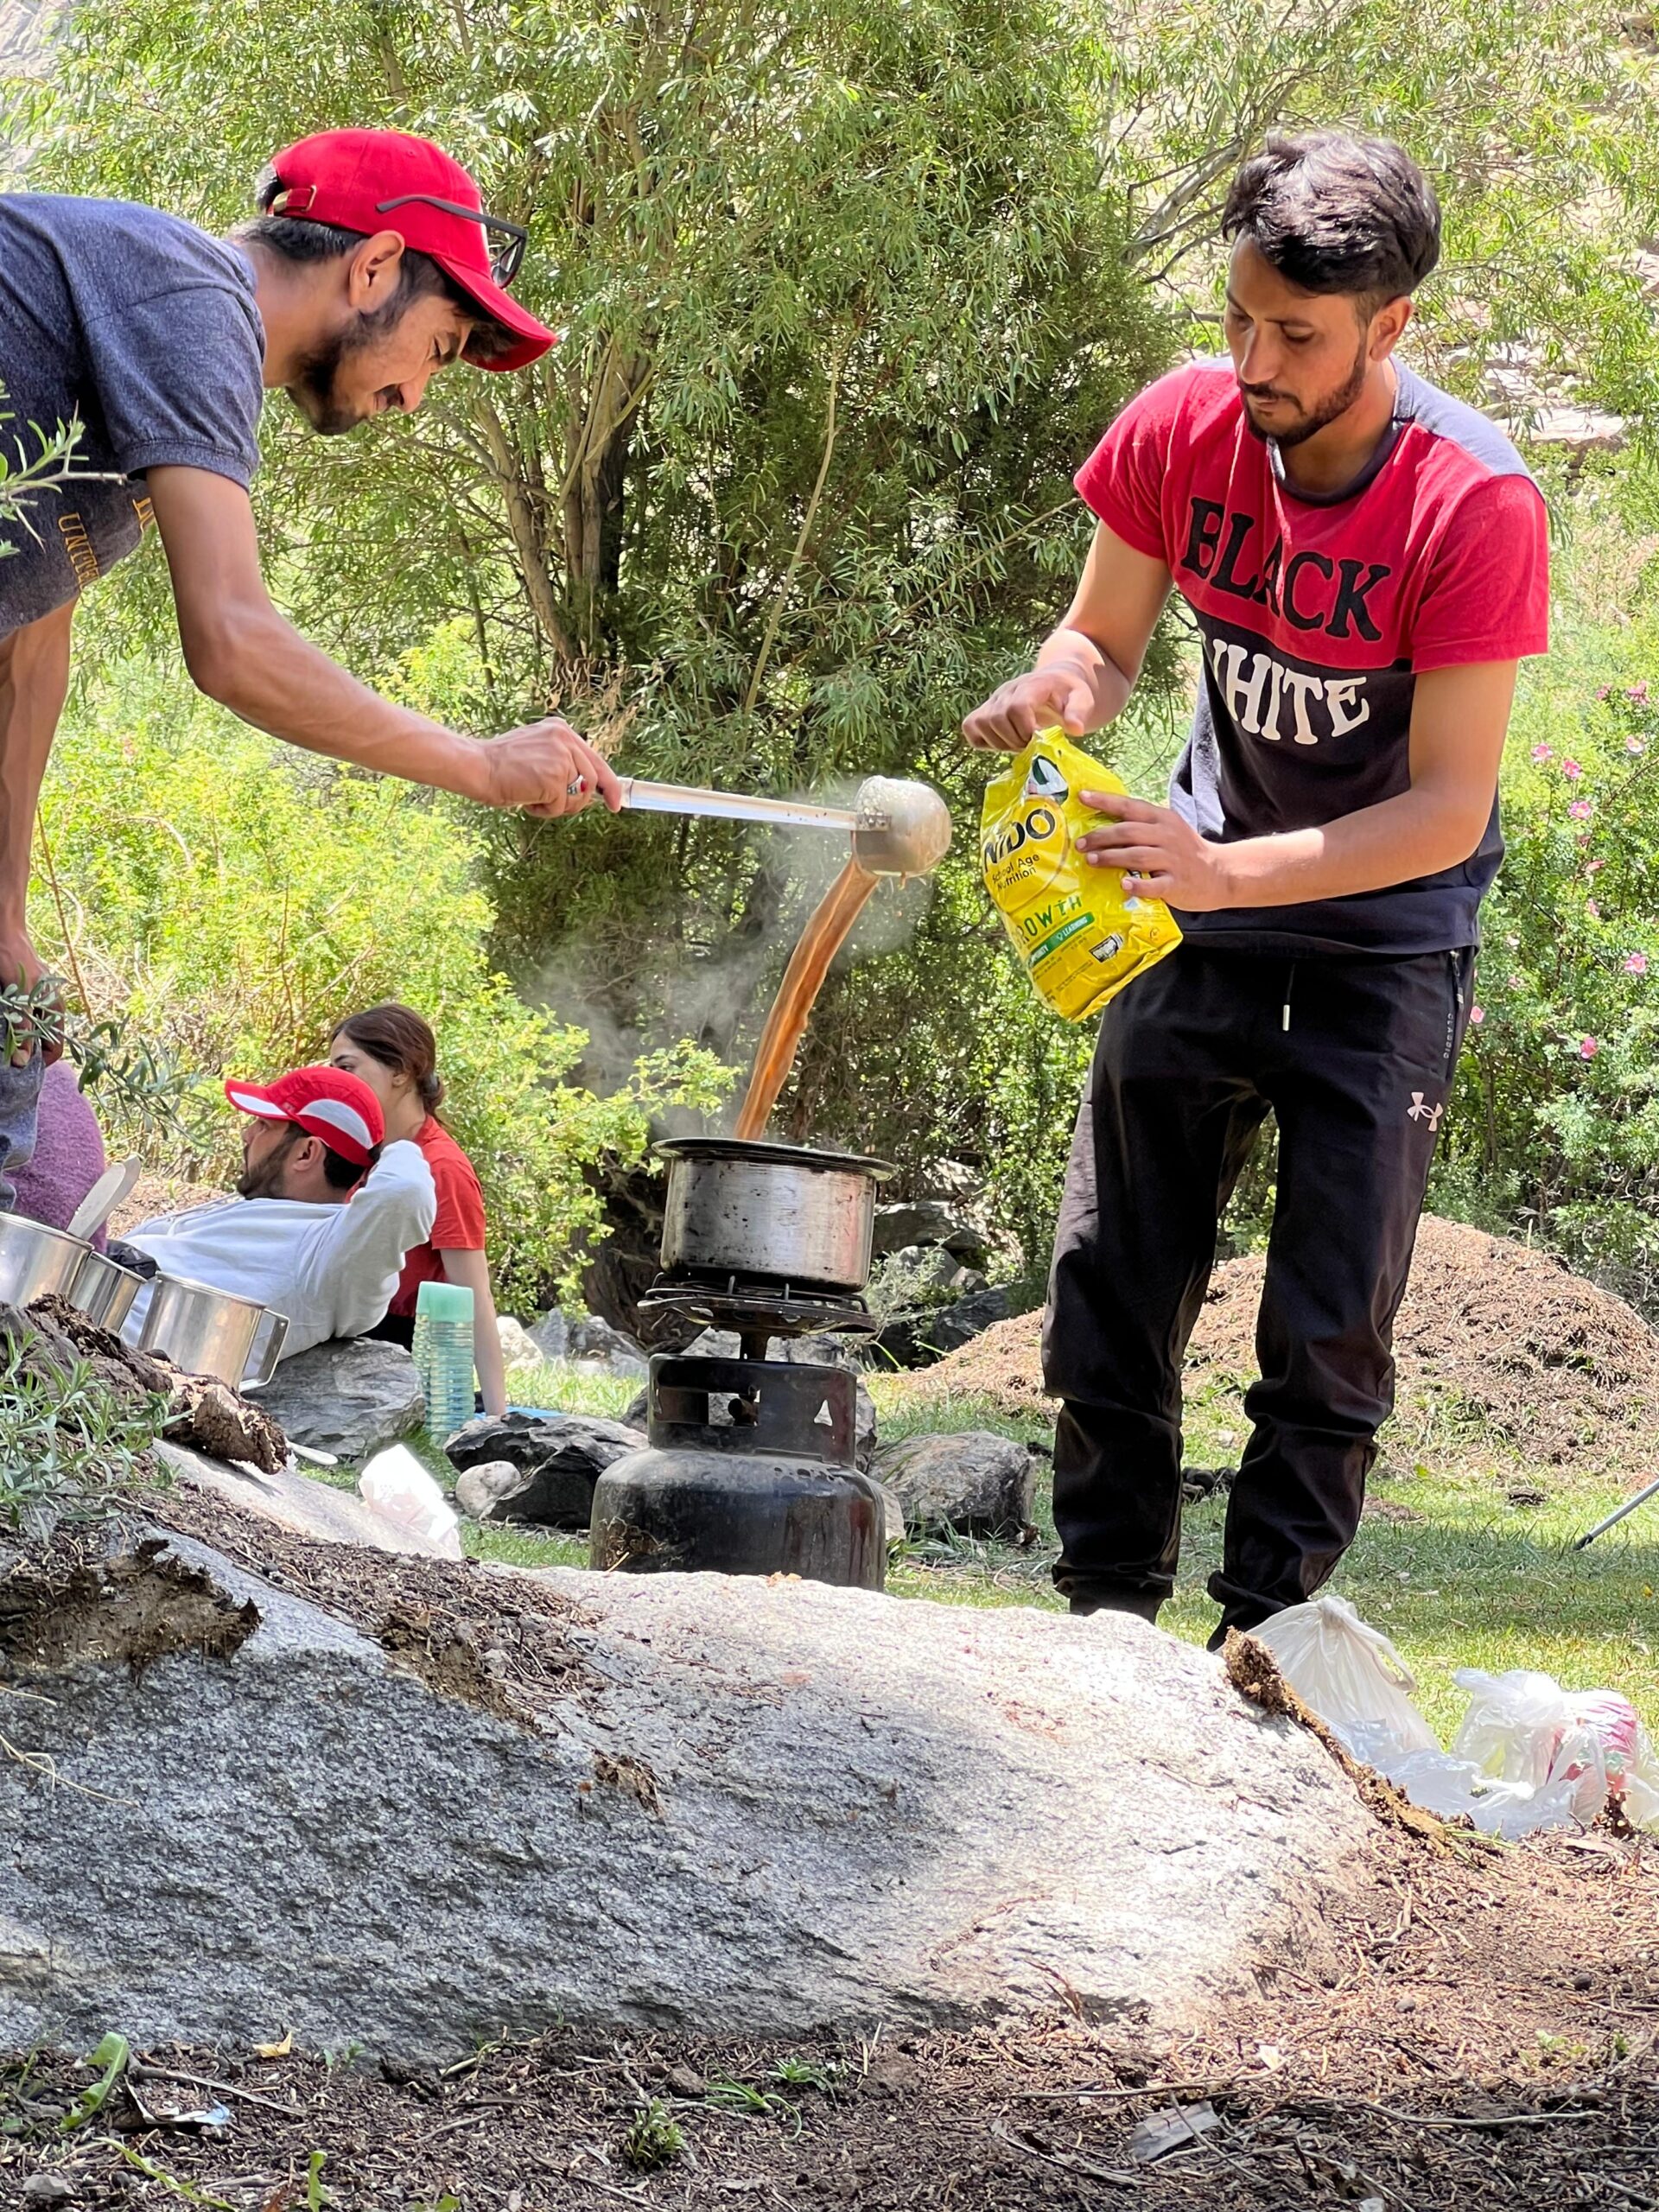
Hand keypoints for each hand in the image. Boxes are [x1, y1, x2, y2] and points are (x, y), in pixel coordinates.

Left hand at [0, 926, 61, 1066]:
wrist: (4, 930)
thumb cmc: (13, 959)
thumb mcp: (18, 995)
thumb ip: (22, 1025)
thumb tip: (21, 1059)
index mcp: (55, 1008)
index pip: (57, 1047)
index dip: (41, 1059)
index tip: (20, 1064)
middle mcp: (49, 1006)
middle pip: (43, 1040)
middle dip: (26, 1049)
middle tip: (7, 1050)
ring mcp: (37, 999)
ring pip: (30, 1029)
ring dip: (16, 1035)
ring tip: (2, 1034)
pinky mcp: (24, 993)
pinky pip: (21, 1016)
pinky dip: (11, 1022)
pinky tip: (1, 1017)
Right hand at [474, 718, 623, 817]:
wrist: (478, 766)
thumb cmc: (501, 765)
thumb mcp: (537, 753)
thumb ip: (562, 762)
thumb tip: (588, 788)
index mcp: (561, 730)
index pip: (595, 759)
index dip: (609, 783)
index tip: (616, 802)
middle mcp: (565, 739)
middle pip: (593, 779)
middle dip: (583, 801)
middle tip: (562, 808)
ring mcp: (562, 757)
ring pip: (580, 796)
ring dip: (559, 806)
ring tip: (534, 797)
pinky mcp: (555, 777)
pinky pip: (561, 806)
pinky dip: (545, 810)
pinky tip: (527, 800)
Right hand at [962, 664, 1096, 750]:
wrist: (1056, 681)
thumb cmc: (1069, 693)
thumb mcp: (1083, 698)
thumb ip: (1079, 711)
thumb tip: (1075, 729)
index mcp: (1031, 685)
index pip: (1017, 706)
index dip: (1025, 729)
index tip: (1038, 740)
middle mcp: (1007, 690)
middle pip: (997, 719)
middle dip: (1014, 741)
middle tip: (1031, 746)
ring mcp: (993, 700)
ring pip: (981, 724)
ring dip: (1000, 743)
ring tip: (1020, 744)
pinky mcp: (984, 710)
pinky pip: (970, 727)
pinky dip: (983, 741)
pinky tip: (1004, 743)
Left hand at [1074, 790, 1236, 911]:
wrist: (1220, 873)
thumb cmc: (1186, 851)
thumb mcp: (1167, 830)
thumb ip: (1141, 826)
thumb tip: (1102, 828)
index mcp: (1162, 819)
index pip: (1129, 806)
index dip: (1105, 801)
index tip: (1082, 797)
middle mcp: (1166, 836)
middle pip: (1128, 832)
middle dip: (1100, 836)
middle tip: (1080, 844)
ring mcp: (1172, 859)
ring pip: (1137, 855)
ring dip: (1111, 857)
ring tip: (1091, 861)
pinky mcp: (1176, 883)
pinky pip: (1154, 884)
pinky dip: (1138, 884)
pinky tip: (1123, 884)